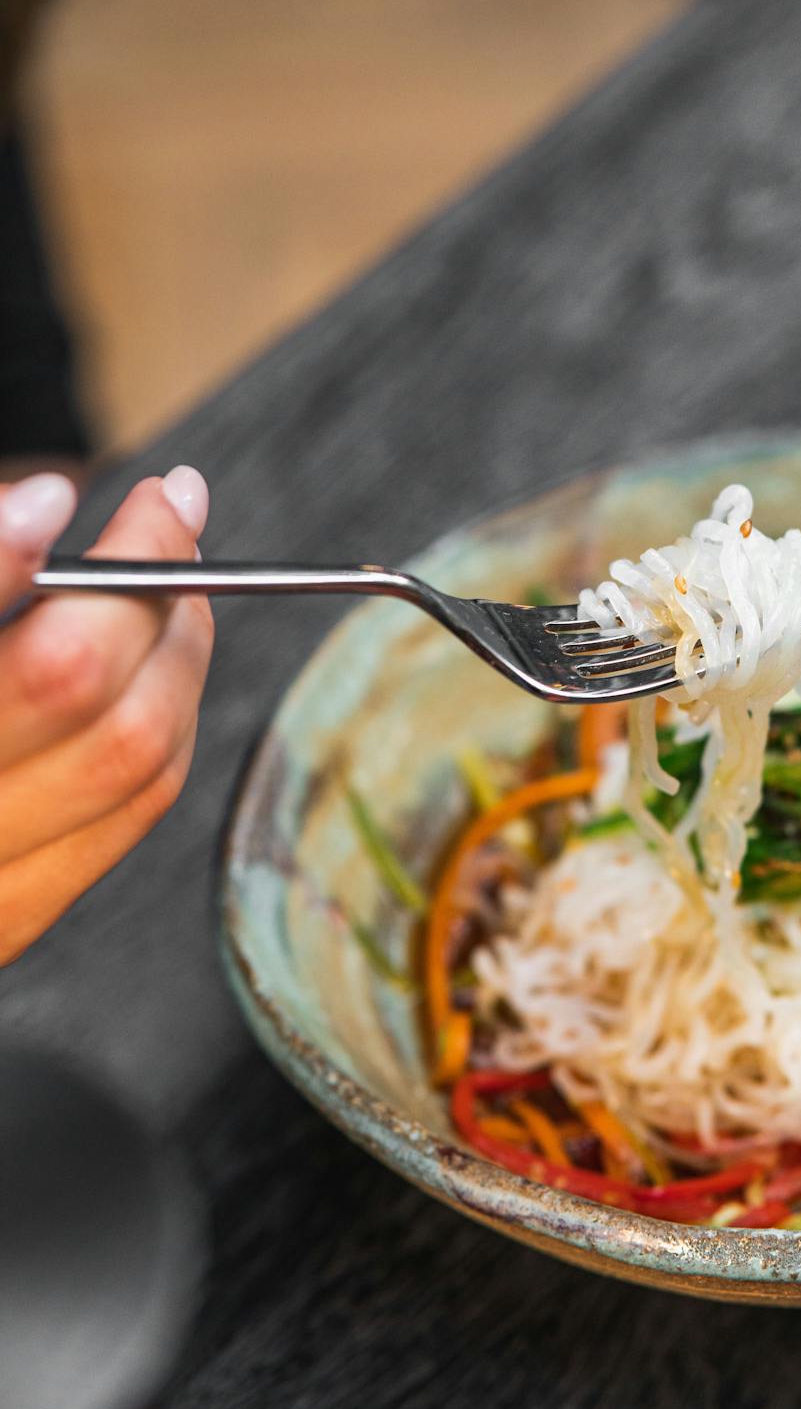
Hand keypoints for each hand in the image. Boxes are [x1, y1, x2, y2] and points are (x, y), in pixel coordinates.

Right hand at [0, 466, 213, 962]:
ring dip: (175, 640)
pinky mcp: (14, 916)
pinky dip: (170, 709)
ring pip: (132, 744)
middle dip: (139, 576)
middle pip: (67, 678)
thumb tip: (33, 508)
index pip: (4, 663)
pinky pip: (140, 801)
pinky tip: (157, 657)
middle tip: (162, 507)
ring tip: (170, 572)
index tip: (53, 492)